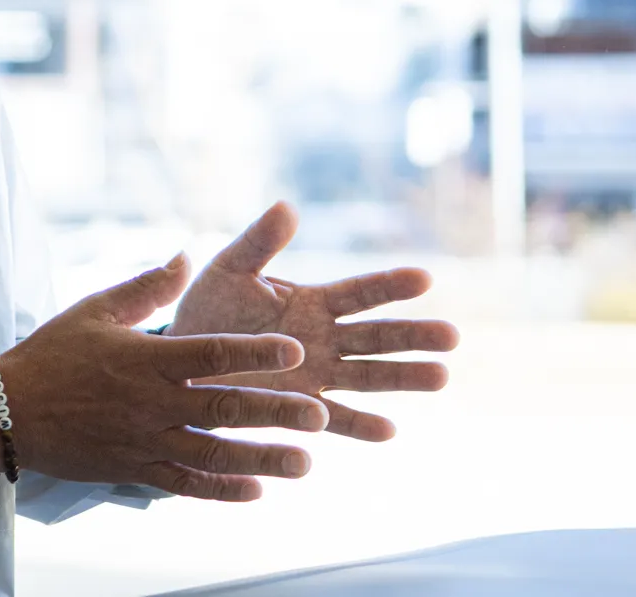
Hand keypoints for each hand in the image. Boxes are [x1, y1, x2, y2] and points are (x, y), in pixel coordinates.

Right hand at [0, 253, 330, 501]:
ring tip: (306, 463)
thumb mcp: (96, 307)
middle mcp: (153, 402)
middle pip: (225, 408)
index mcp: (147, 358)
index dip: (254, 352)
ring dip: (263, 459)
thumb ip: (147, 286)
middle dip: (277, 412)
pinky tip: (255, 492)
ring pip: (214, 454)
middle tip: (321, 413)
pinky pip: (185, 485)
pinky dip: (221, 490)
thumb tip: (186, 257)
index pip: (211, 354)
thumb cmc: (53, 352)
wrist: (8, 411)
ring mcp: (146, 440)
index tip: (292, 350)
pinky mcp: (135, 469)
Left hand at [169, 201, 458, 440]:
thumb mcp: (230, 270)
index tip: (424, 278)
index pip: (360, 292)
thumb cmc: (207, 310)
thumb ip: (259, 243)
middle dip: (414, 336)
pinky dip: (360, 426)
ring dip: (403, 377)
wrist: (181, 360)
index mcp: (312, 302)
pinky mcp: (299, 408)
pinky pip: (335, 418)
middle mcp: (324, 340)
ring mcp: (316, 375)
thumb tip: (286, 205)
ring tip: (441, 377)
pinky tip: (389, 430)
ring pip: (368, 377)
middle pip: (376, 337)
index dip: (390, 285)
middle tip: (453, 336)